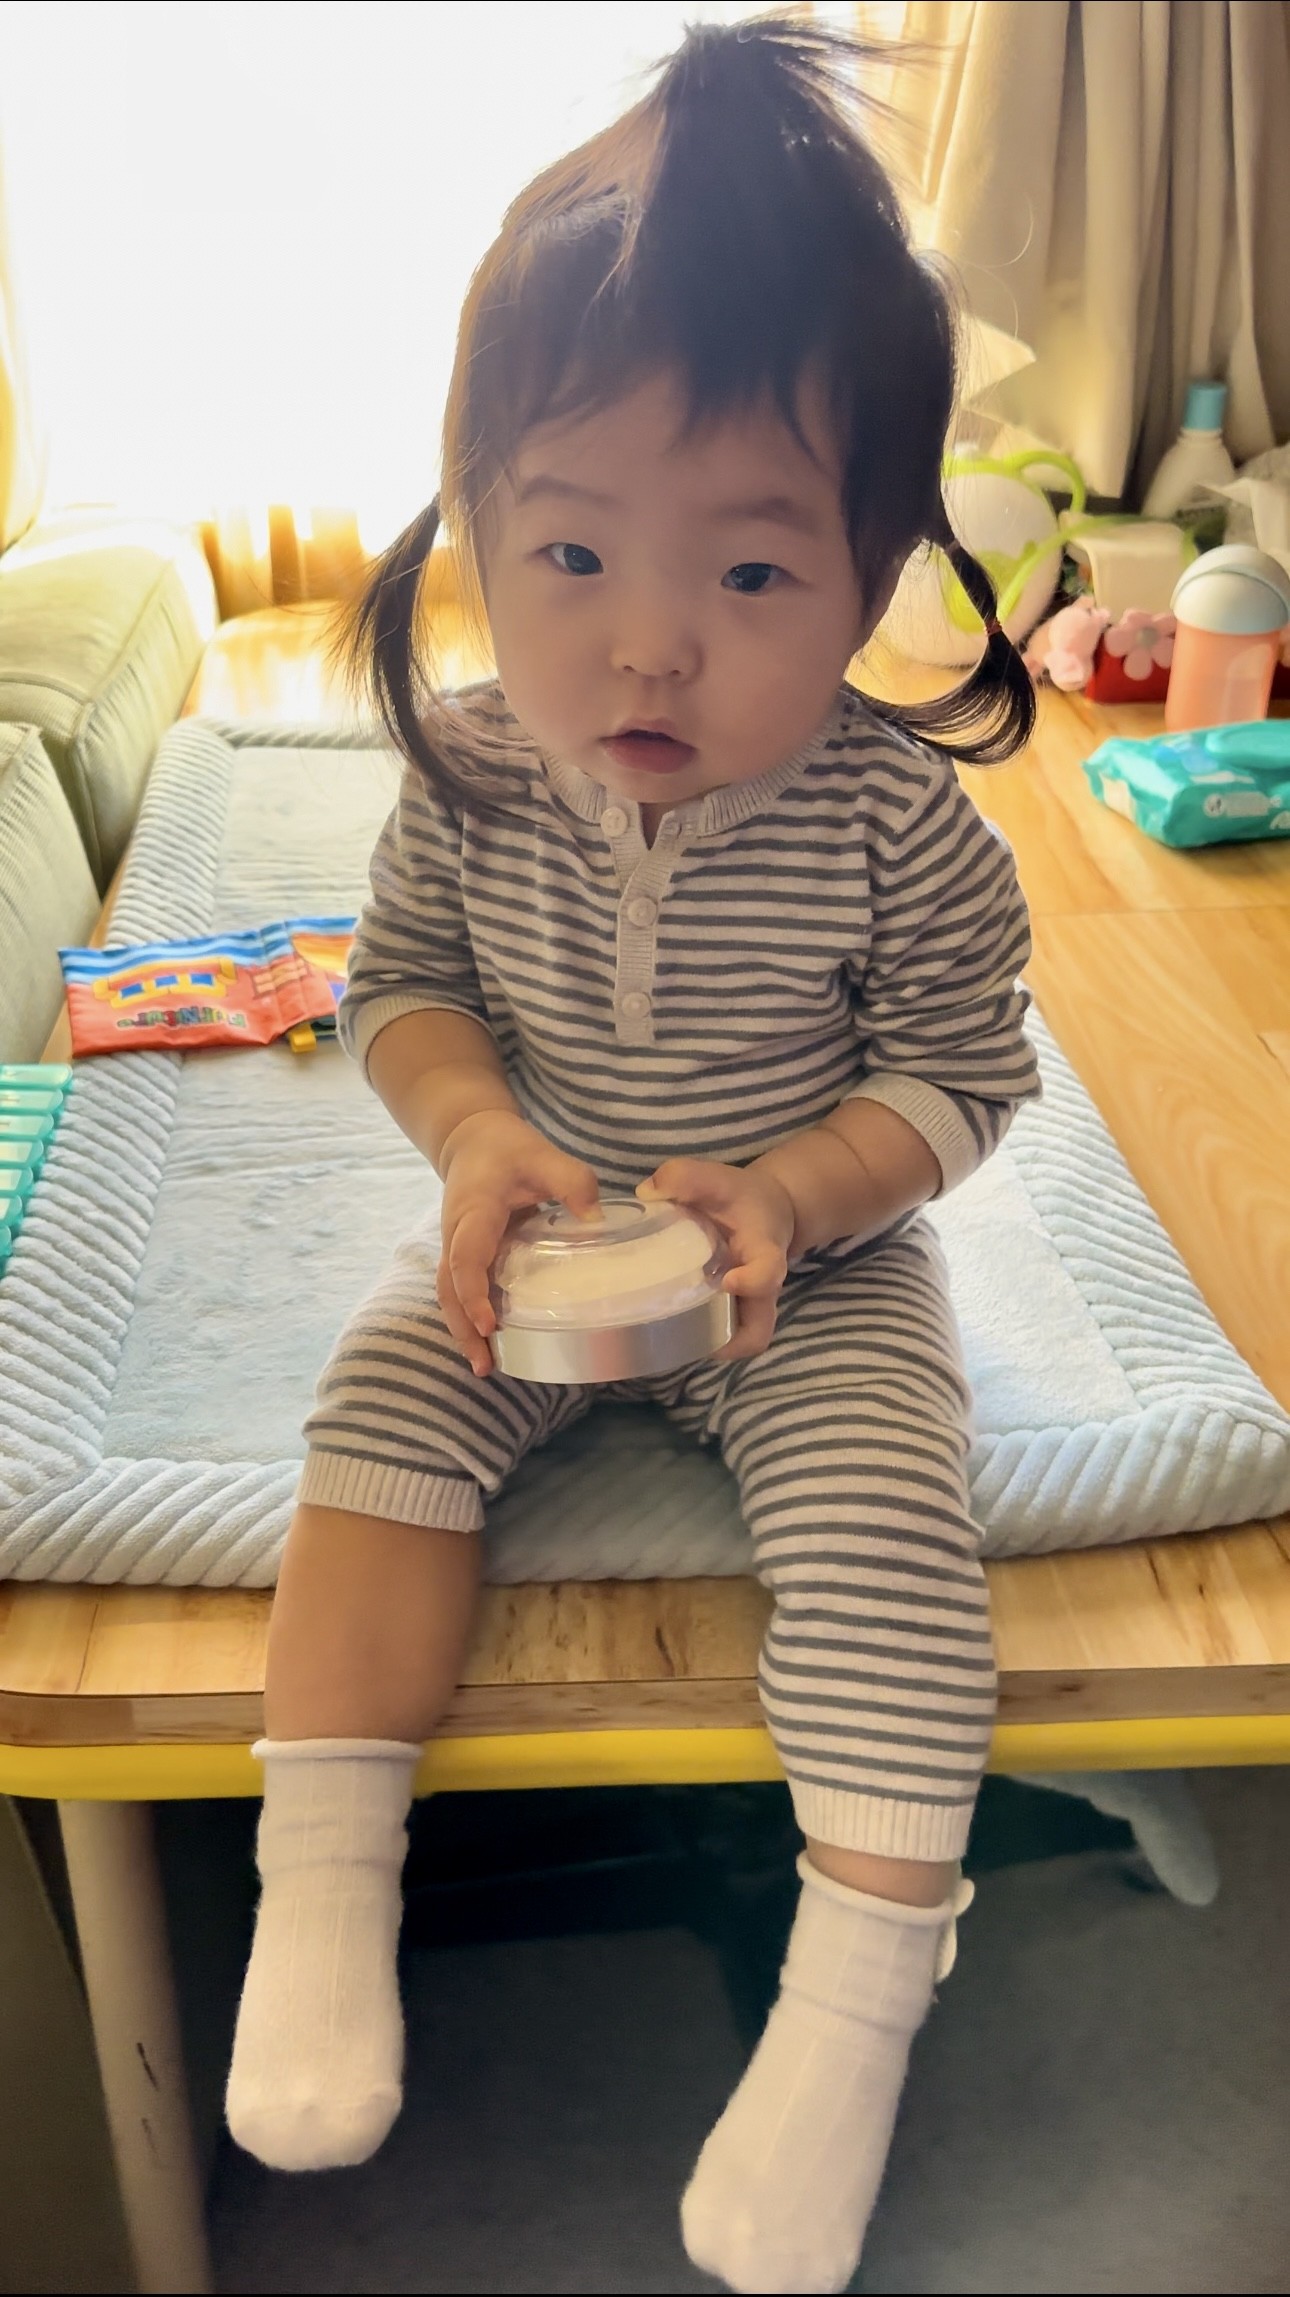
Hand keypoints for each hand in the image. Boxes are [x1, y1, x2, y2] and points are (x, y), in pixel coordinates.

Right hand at [438, 1111, 599, 1375]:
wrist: (471, 1138)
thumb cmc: (507, 1148)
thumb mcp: (543, 1155)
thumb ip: (572, 1182)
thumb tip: (597, 1221)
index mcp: (473, 1211)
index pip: (465, 1258)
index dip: (474, 1293)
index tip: (491, 1324)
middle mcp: (455, 1235)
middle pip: (447, 1289)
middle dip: (463, 1328)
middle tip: (484, 1364)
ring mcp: (455, 1247)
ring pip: (448, 1295)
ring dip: (463, 1330)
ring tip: (485, 1366)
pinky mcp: (463, 1254)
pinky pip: (459, 1291)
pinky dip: (469, 1318)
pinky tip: (489, 1343)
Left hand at [637, 1158, 794, 1360]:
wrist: (764, 1208)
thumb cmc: (738, 1196)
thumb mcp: (717, 1178)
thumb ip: (684, 1177)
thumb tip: (646, 1194)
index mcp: (764, 1250)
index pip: (768, 1272)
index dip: (752, 1282)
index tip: (727, 1281)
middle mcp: (763, 1286)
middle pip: (758, 1329)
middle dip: (729, 1338)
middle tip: (686, 1329)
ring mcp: (750, 1305)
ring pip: (745, 1341)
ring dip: (714, 1344)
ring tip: (670, 1336)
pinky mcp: (735, 1312)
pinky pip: (727, 1337)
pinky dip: (705, 1340)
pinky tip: (667, 1328)